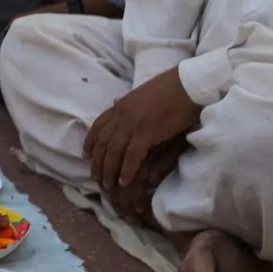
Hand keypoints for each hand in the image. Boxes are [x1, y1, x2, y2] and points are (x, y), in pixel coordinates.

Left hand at [83, 69, 200, 217]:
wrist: (186, 86)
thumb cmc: (168, 90)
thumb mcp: (141, 95)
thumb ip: (127, 103)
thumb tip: (114, 102)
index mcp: (120, 106)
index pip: (98, 126)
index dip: (90, 142)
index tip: (86, 156)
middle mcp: (121, 115)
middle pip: (102, 143)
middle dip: (97, 162)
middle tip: (95, 178)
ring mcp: (132, 124)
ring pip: (113, 151)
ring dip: (108, 170)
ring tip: (107, 186)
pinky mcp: (146, 132)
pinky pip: (131, 156)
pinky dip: (126, 170)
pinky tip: (124, 182)